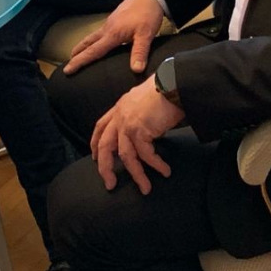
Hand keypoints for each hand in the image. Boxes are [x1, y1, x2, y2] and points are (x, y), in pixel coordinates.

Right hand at [63, 0, 165, 74]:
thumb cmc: (147, 13)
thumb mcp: (146, 35)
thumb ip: (140, 52)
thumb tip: (136, 70)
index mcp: (112, 34)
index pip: (92, 52)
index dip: (79, 62)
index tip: (67, 70)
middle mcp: (107, 29)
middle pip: (87, 43)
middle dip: (77, 54)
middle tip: (68, 64)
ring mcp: (110, 23)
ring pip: (93, 37)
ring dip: (84, 46)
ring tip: (78, 53)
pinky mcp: (115, 19)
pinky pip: (100, 32)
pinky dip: (94, 40)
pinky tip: (99, 42)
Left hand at [89, 77, 185, 193]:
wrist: (175, 82)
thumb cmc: (167, 89)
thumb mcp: (146, 102)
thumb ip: (140, 116)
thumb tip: (148, 132)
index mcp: (120, 107)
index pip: (101, 127)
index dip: (96, 143)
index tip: (95, 157)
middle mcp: (120, 115)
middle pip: (105, 146)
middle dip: (105, 168)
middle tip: (110, 184)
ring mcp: (128, 123)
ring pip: (126, 156)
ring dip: (137, 174)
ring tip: (146, 188)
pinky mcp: (140, 130)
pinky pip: (146, 154)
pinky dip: (156, 165)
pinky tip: (164, 171)